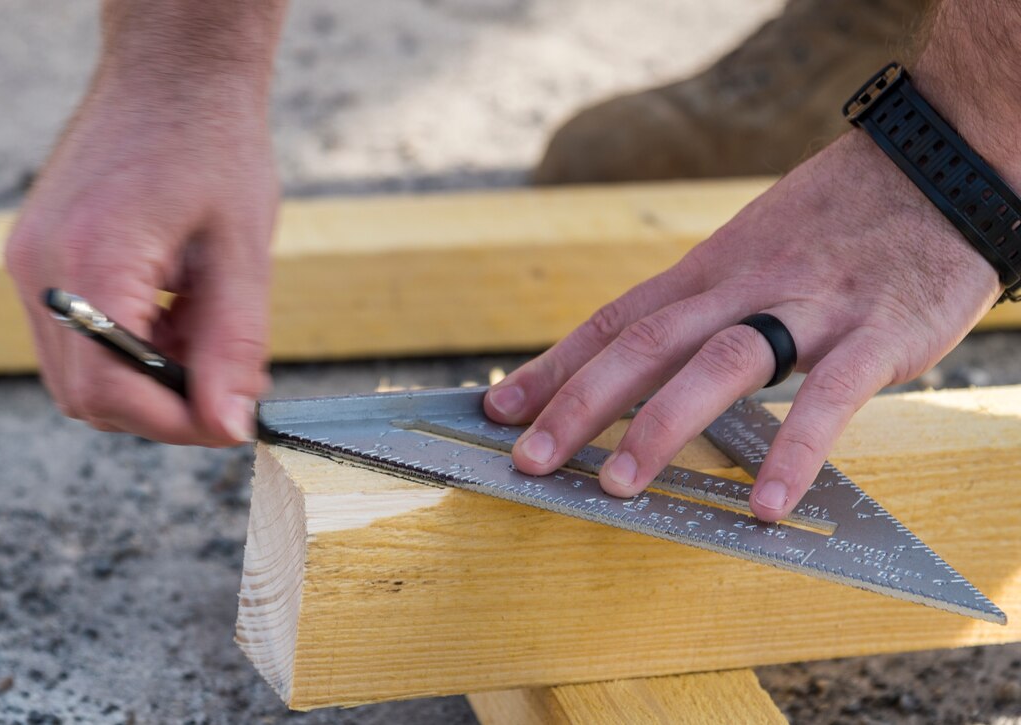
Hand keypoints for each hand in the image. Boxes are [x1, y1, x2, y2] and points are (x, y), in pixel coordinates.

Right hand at [5, 72, 276, 445]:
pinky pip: (77, 337)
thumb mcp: (243, 250)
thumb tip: (229, 423)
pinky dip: (131, 349)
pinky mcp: (42, 259)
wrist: (173, 73)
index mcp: (92, 259)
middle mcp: (43, 268)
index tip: (230, 423)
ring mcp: (33, 263)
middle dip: (164, 406)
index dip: (174, 422)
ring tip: (206, 334)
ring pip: (80, 373)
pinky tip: (178, 315)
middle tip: (227, 384)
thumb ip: (235, 344)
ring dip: (149, 378)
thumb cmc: (214, 142)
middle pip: (87, 394)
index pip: (110, 390)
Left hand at [484, 130, 1002, 520]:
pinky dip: (795, 450)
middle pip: (645, 343)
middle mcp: (743, 284)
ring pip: (720, 362)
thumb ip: (697, 306)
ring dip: (662, 425)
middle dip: (579, 403)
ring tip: (618, 486)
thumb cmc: (834, 222)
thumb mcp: (750, 250)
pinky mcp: (876, 335)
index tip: (497, 407)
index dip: (553, 366)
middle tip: (529, 458)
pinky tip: (766, 505)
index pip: (614, 319)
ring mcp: (809, 308)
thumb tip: (637, 354)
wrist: (936, 167)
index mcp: (707, 269)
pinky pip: (830, 398)